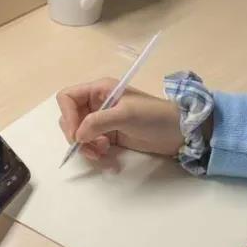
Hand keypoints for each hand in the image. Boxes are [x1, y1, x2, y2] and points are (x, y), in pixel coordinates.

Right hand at [57, 78, 183, 160]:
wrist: (178, 133)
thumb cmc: (154, 116)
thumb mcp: (126, 115)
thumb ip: (99, 122)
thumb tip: (78, 135)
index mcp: (99, 90)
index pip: (67, 98)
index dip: (67, 115)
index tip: (77, 134)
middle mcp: (97, 103)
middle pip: (70, 118)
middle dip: (76, 135)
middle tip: (88, 147)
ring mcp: (103, 121)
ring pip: (79, 134)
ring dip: (85, 147)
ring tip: (101, 153)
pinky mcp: (109, 136)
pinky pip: (91, 145)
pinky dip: (94, 152)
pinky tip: (107, 156)